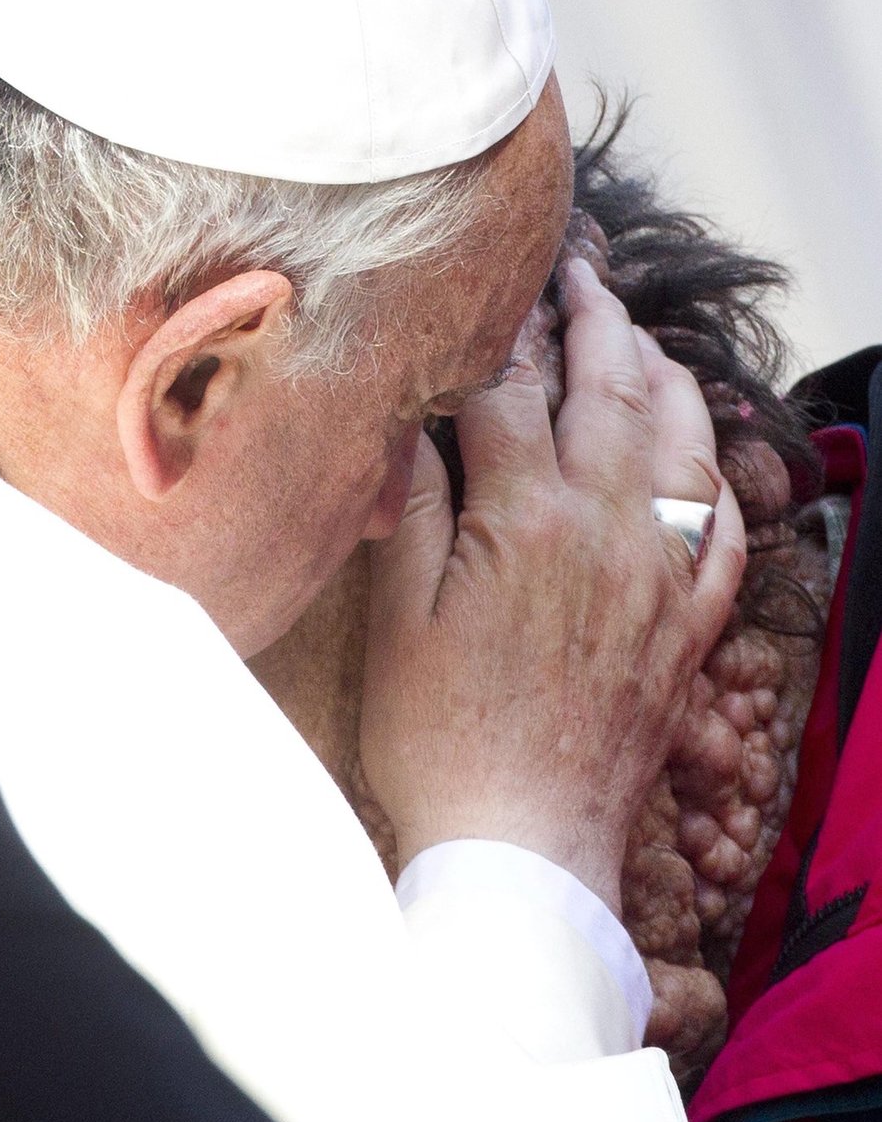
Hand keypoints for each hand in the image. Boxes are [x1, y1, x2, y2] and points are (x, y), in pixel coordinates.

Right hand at [359, 259, 745, 913]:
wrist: (524, 846)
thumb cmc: (443, 740)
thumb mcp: (397, 619)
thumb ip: (411, 508)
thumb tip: (408, 427)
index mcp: (525, 519)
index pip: (513, 392)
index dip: (500, 335)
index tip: (495, 293)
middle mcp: (606, 530)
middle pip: (608, 393)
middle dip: (593, 321)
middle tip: (582, 275)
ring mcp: (659, 576)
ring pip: (681, 446)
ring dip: (664, 380)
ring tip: (643, 341)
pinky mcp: (687, 626)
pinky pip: (723, 534)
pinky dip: (716, 482)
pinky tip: (702, 459)